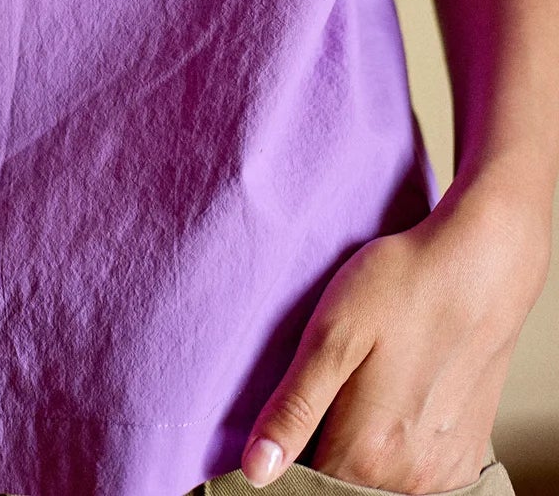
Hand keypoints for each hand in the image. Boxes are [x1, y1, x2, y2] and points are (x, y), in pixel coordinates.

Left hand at [238, 178, 549, 490]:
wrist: (482, 264)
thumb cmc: (402, 286)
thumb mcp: (332, 334)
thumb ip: (294, 408)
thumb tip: (255, 471)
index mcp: (366, 452)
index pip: (305, 481)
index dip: (288, 449)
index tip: (290, 409)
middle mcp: (410, 477)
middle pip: (344, 484)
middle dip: (327, 448)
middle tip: (331, 386)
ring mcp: (444, 470)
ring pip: (381, 482)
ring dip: (364, 450)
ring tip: (362, 389)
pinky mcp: (467, 455)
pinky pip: (418, 474)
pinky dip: (400, 450)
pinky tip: (397, 400)